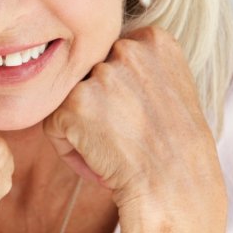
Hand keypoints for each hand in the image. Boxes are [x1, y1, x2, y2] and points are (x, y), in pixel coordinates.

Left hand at [43, 26, 226, 232]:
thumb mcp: (172, 91)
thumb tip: (101, 70)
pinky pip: (54, 126)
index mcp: (156, 40)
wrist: (176, 191)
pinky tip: (101, 163)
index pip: (114, 57)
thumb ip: (140, 70)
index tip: (139, 119)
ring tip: (116, 150)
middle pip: (91, 76)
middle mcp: (127, 48)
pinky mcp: (74, 103)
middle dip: (101, 107)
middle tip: (127, 138)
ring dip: (85, 127)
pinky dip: (70, 150)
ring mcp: (99, 75)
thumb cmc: (178, 153)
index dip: (122, 93)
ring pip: (72, 100)